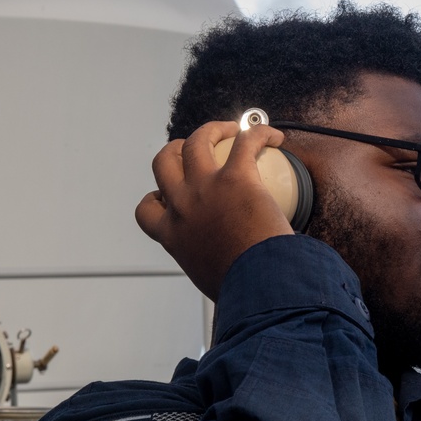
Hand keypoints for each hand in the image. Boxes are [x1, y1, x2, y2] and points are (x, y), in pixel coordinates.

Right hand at [135, 121, 294, 300]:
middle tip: (195, 149)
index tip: (168, 197)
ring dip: (211, 130)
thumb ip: (213, 273)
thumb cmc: (244, 291)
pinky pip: (245, 142)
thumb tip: (232, 290)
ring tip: (230, 129)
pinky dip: (259, 133)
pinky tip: (273, 135)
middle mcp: (182, 207)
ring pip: (195, 141)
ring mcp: (206, 188)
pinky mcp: (236, 178)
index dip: (156, 197)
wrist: (260, 285)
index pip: (147, 210)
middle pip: (163, 163)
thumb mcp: (214, 284)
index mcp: (172, 235)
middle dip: (174, 150)